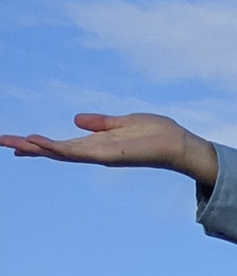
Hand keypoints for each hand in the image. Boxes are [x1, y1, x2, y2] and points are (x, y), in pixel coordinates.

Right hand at [3, 111, 218, 190]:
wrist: (180, 145)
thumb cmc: (157, 134)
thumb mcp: (123, 122)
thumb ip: (100, 123)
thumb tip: (76, 120)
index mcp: (96, 144)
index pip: (61, 145)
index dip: (39, 144)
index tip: (16, 142)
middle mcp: (95, 152)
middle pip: (54, 151)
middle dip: (28, 148)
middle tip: (0, 142)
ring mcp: (100, 155)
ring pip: (60, 153)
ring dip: (35, 148)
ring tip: (11, 143)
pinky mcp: (108, 154)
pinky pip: (78, 152)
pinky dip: (57, 147)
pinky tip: (39, 142)